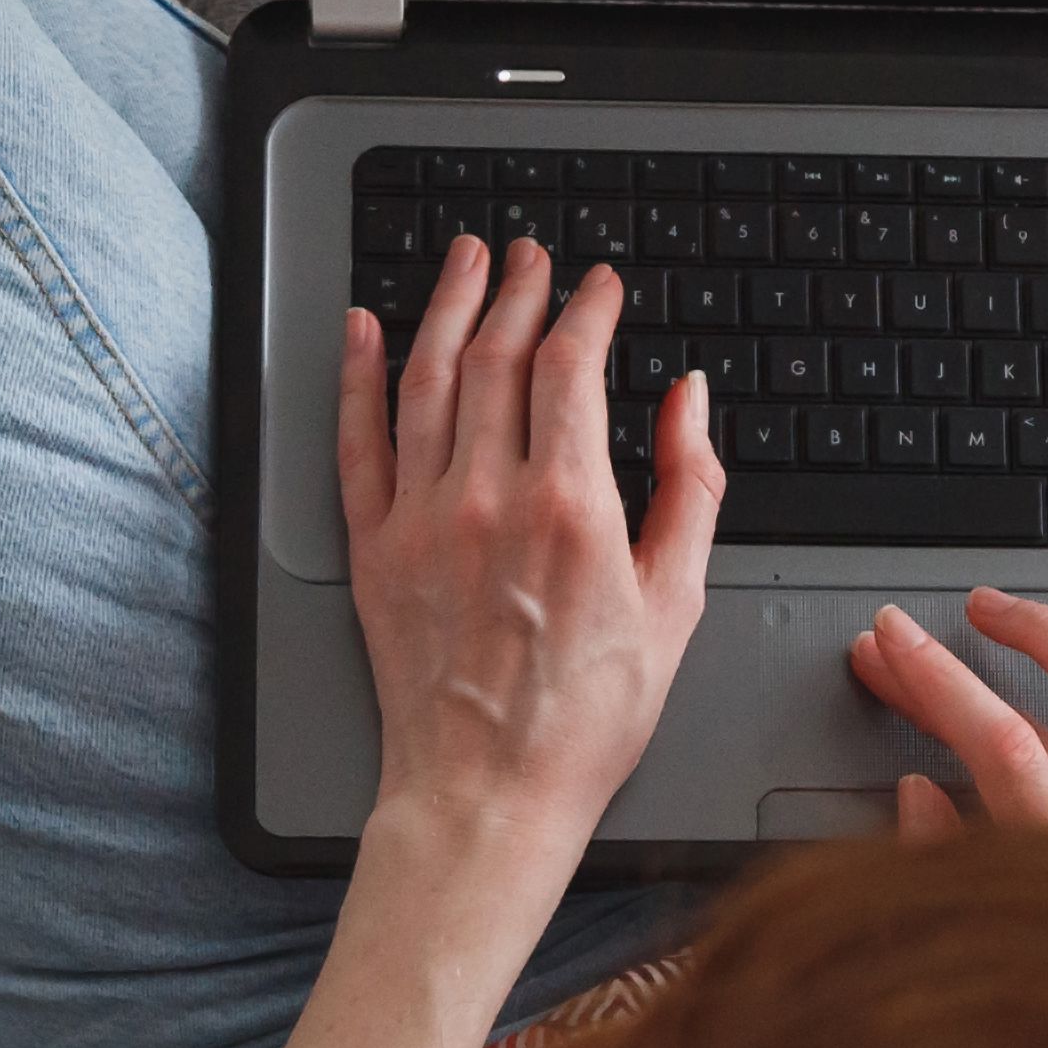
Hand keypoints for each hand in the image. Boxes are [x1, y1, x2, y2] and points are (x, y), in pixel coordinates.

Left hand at [338, 234, 725, 857]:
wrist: (488, 793)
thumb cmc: (586, 718)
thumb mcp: (675, 605)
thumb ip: (689, 489)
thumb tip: (688, 402)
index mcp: (571, 506)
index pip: (571, 365)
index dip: (586, 307)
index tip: (599, 284)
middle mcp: (488, 498)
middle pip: (498, 355)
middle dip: (518, 288)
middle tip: (529, 254)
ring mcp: (421, 519)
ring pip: (427, 378)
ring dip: (446, 306)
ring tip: (464, 261)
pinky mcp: (373, 550)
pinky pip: (358, 440)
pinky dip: (358, 376)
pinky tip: (363, 330)